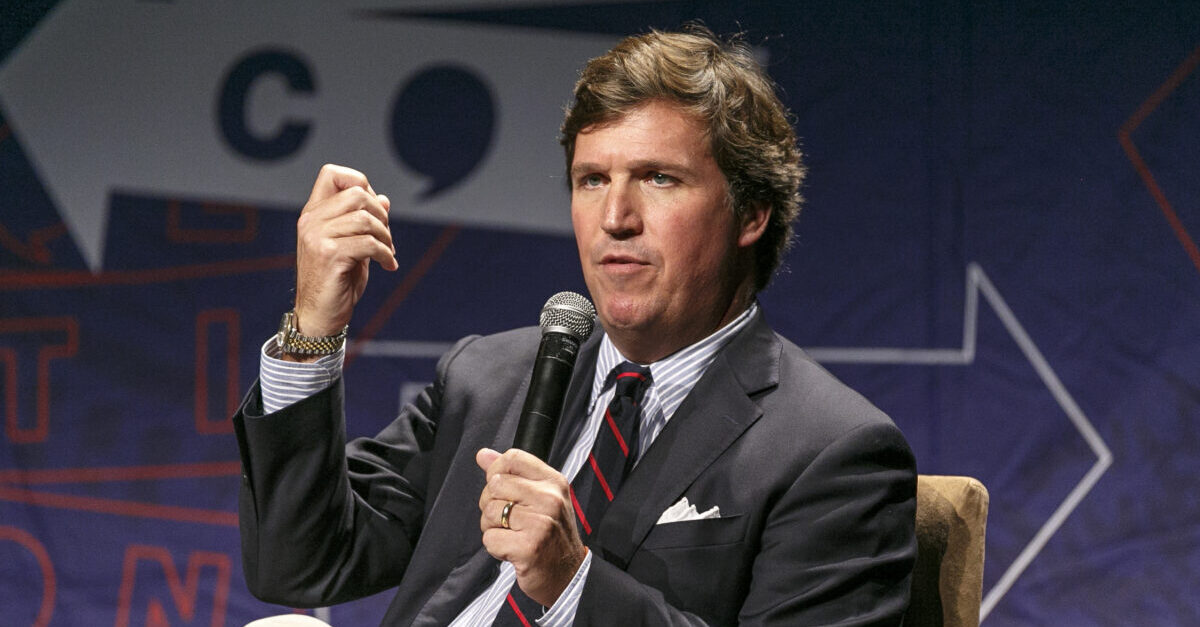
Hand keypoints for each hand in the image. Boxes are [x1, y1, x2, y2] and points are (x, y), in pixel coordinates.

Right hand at [291, 164, 397, 352]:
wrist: (319, 317)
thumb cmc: (336, 282)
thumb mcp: (353, 246)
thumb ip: (364, 222)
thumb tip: (383, 198)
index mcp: (313, 214)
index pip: (332, 173)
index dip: (359, 182)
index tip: (373, 209)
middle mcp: (311, 221)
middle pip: (357, 193)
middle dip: (381, 214)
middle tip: (387, 238)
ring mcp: (317, 237)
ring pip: (365, 218)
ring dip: (386, 236)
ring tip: (389, 253)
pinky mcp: (328, 255)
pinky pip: (369, 243)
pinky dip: (386, 254)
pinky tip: (389, 266)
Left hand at [477, 448, 587, 607]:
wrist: (568, 575)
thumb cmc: (552, 536)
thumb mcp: (540, 497)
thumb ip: (511, 474)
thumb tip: (483, 455)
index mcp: (554, 482)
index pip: (513, 458)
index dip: (497, 471)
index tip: (501, 488)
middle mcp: (550, 499)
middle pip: (495, 485)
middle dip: (492, 504)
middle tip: (509, 519)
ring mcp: (541, 523)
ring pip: (489, 512)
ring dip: (492, 527)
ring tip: (512, 535)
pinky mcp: (528, 547)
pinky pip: (490, 538)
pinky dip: (495, 547)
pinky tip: (512, 550)